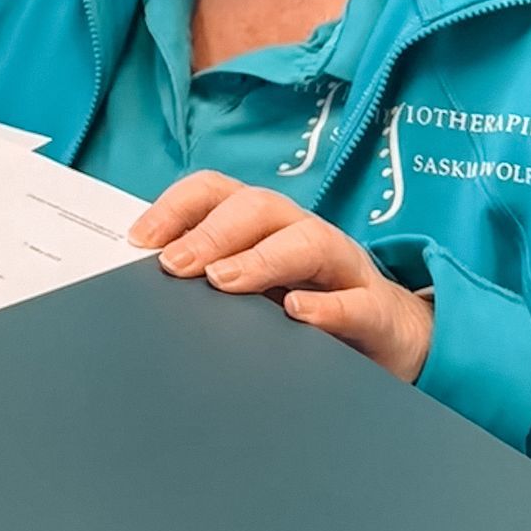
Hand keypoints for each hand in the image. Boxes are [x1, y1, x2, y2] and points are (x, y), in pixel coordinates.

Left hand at [131, 171, 433, 382]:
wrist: (391, 338)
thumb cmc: (306, 303)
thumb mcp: (252, 287)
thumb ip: (207, 276)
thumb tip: (143, 279)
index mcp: (265, 223)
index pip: (217, 193)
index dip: (176, 207)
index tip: (139, 240)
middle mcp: (303, 232)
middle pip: (258, 208)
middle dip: (211, 232)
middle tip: (173, 264)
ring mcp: (344, 268)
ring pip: (308, 242)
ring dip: (262, 259)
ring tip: (223, 281)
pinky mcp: (376, 310)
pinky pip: (357, 302)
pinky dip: (328, 306)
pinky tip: (298, 313)